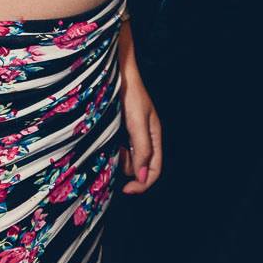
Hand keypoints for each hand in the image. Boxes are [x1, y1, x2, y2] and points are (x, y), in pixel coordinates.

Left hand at [118, 22, 161, 193]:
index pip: (154, 169)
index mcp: (155, 136)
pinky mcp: (121, 127)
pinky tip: (108, 140)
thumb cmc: (130, 95)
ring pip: (129, 158)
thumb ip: (142, 149)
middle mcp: (146, 136)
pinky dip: (114, 149)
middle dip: (128, 167)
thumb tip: (142, 175)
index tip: (126, 190)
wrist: (117, 72)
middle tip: (116, 157)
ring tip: (112, 144)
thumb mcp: (137, 123)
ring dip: (120, 158)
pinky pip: (120, 146)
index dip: (143, 183)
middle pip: (140, 166)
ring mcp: (133, 132)